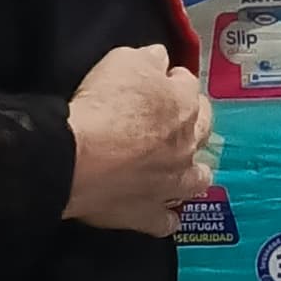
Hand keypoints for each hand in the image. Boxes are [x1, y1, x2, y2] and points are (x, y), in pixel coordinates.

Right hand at [66, 43, 218, 236]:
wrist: (78, 157)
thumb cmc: (103, 104)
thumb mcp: (124, 61)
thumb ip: (148, 59)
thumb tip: (159, 59)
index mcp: (184, 106)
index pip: (189, 87)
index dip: (175, 81)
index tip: (163, 80)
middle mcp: (186, 146)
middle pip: (201, 133)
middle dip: (194, 125)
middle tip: (178, 122)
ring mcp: (170, 184)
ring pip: (196, 180)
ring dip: (192, 173)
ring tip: (181, 171)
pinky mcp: (148, 214)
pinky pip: (165, 222)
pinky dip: (165, 217)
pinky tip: (161, 215)